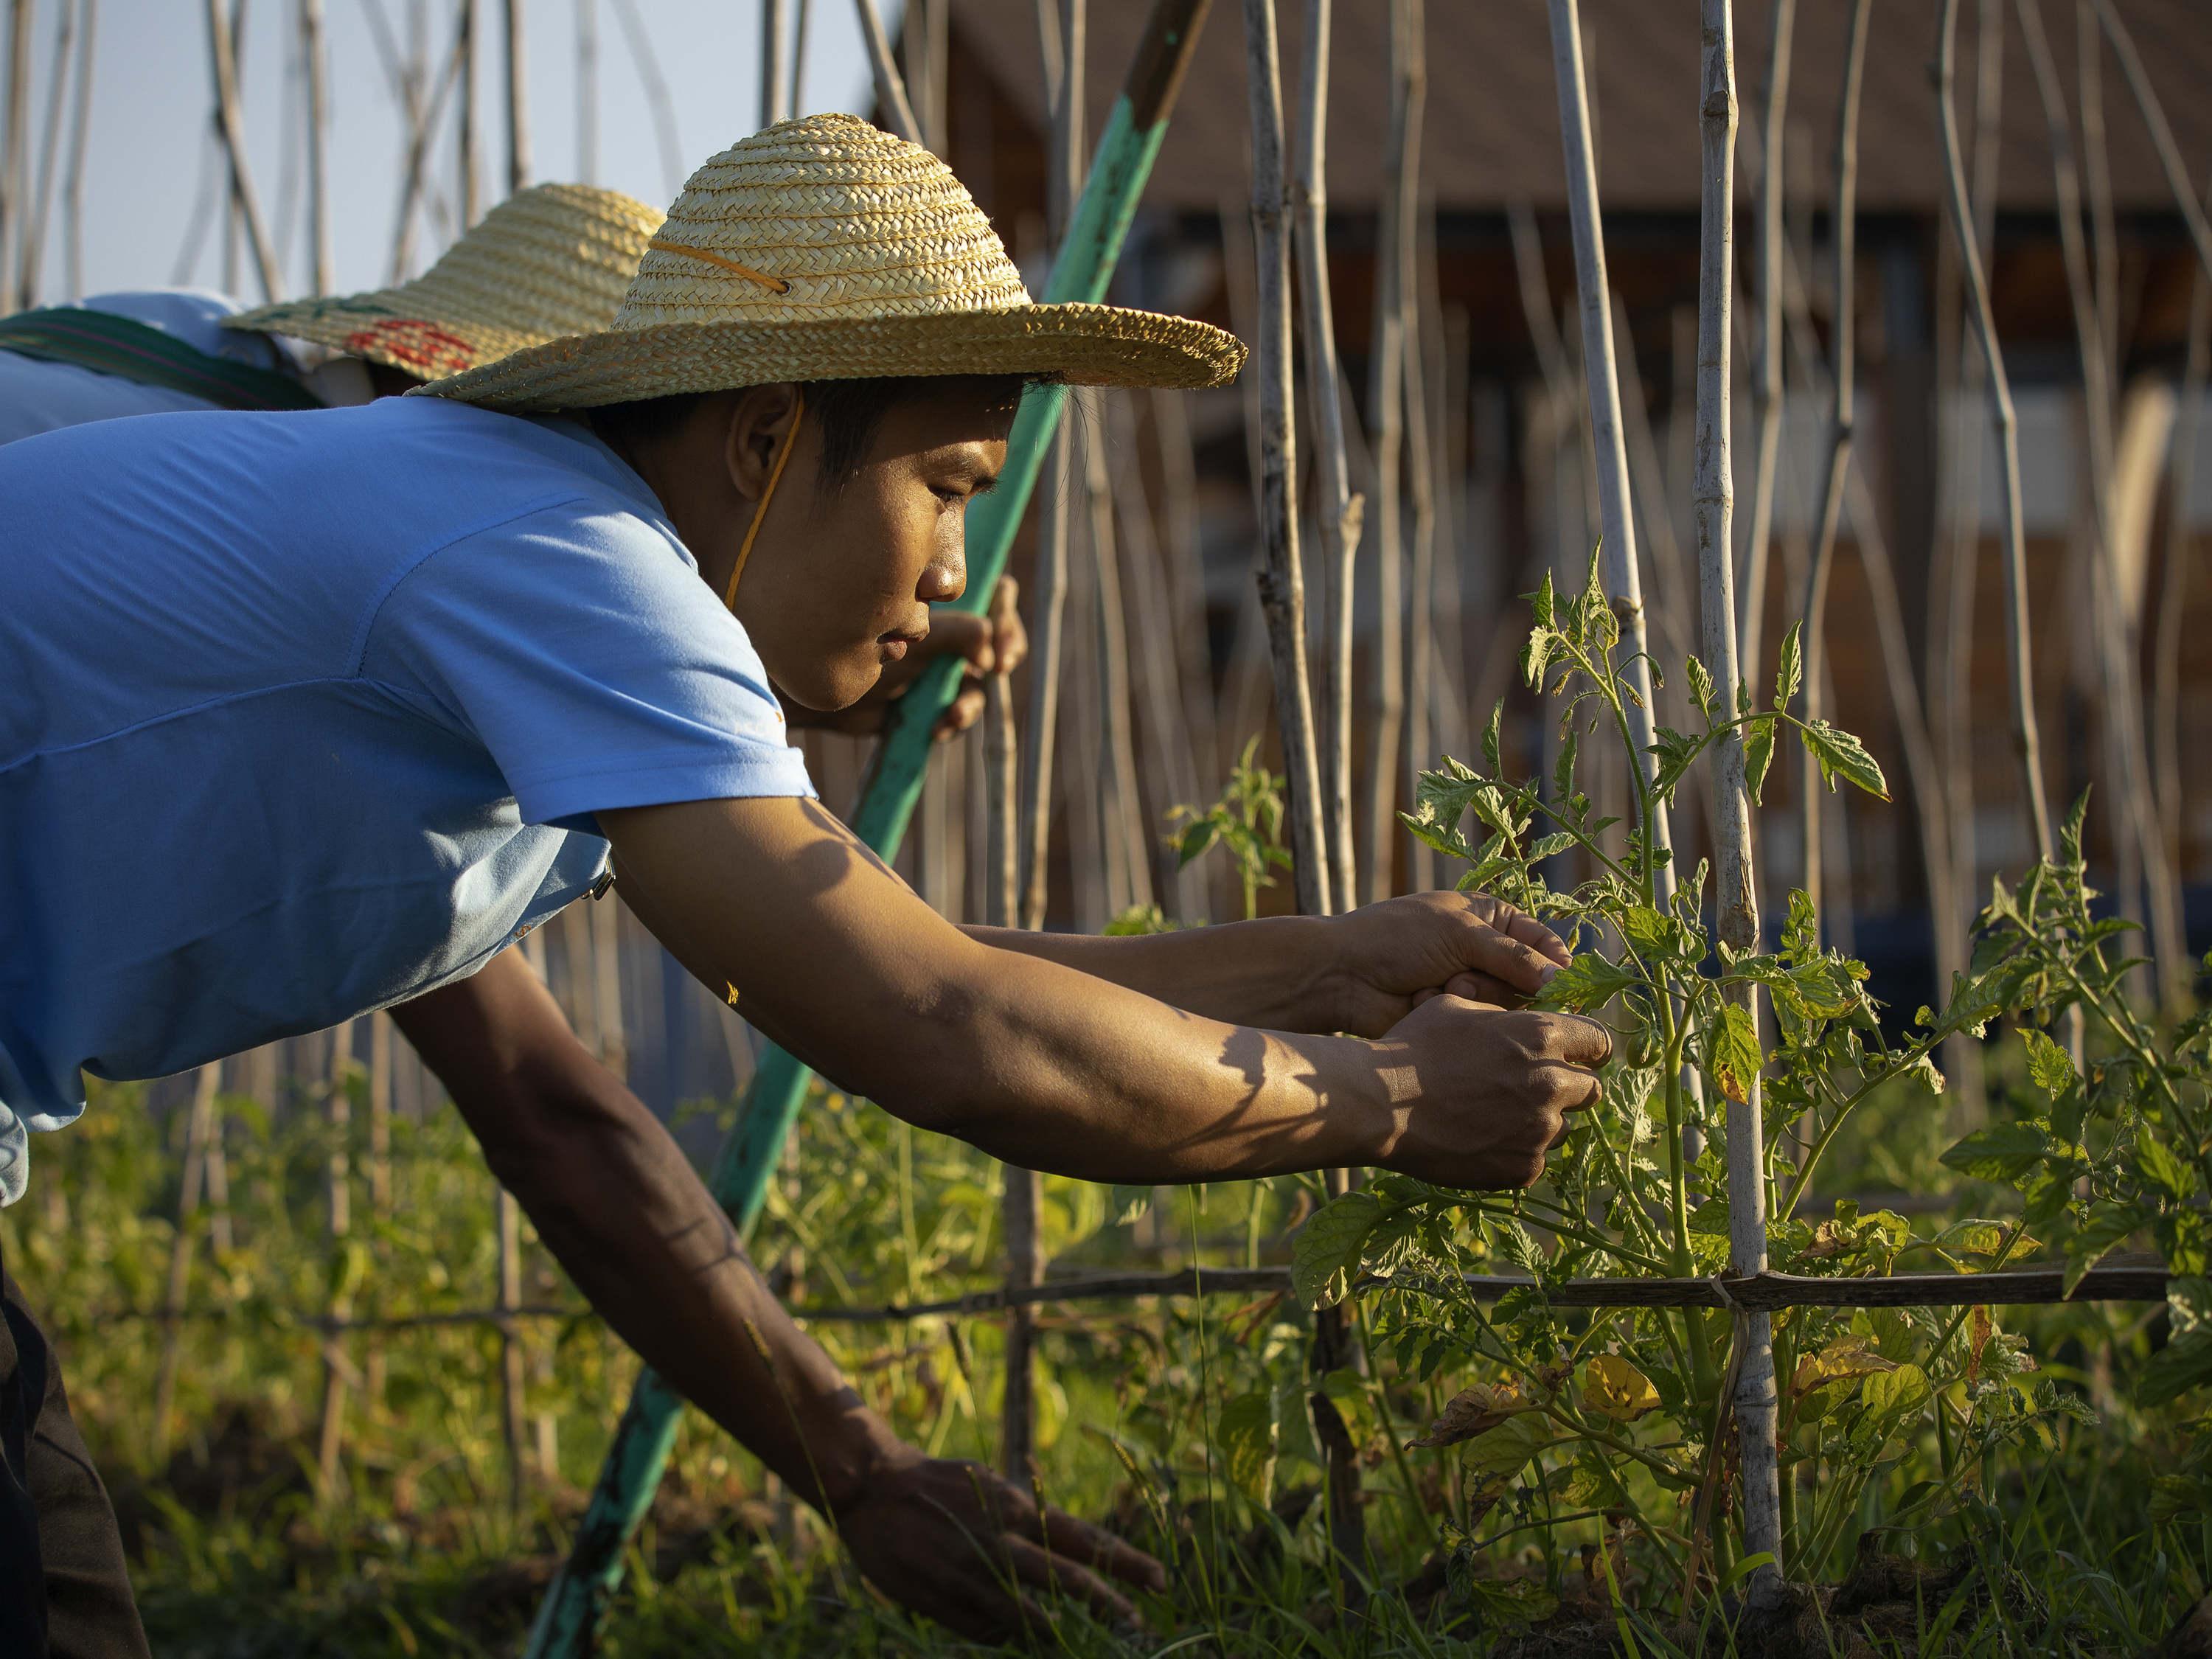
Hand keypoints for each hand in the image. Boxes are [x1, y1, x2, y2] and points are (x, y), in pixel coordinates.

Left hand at [785, 574, 1026, 740]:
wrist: (828, 691)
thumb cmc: (866, 649)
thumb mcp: (916, 637)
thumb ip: (955, 633)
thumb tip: (990, 641)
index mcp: (948, 617)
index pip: (995, 612)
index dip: (1008, 629)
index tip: (1001, 656)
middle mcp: (950, 644)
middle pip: (996, 651)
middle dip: (999, 665)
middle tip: (994, 675)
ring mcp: (942, 677)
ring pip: (978, 691)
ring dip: (971, 705)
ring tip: (951, 716)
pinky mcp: (931, 707)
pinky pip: (956, 719)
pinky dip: (951, 725)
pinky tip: (934, 730)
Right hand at [834, 1449, 1164, 1639]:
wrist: (873, 1490)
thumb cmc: (938, 1484)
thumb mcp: (989, 1485)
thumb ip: (1026, 1519)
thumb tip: (1064, 1550)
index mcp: (1017, 1506)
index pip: (1083, 1538)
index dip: (1124, 1561)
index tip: (1160, 1579)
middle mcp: (1002, 1539)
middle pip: (1068, 1578)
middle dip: (1109, 1604)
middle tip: (1140, 1624)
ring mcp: (973, 1575)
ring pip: (1032, 1615)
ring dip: (1064, 1635)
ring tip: (1088, 1648)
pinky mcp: (947, 1601)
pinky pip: (991, 1630)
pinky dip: (1013, 1637)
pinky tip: (1030, 1641)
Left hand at [1322, 891, 1572, 1037]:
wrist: (1343, 975)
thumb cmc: (1397, 939)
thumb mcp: (1460, 933)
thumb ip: (1514, 957)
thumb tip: (1560, 981)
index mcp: (1491, 918)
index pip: (1543, 942)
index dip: (1554, 963)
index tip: (1559, 982)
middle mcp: (1486, 952)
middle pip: (1531, 981)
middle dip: (1500, 980)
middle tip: (1466, 974)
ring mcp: (1471, 987)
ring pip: (1507, 1006)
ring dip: (1474, 995)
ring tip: (1440, 985)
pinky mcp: (1456, 1017)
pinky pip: (1479, 1024)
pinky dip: (1455, 1012)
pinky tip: (1424, 1002)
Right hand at [1370, 995, 1610, 1188]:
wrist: (1382, 1106)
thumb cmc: (1414, 1048)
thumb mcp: (1458, 1007)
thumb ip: (1504, 1015)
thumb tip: (1522, 1022)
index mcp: (1542, 1036)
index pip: (1599, 1042)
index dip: (1586, 1048)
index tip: (1573, 1055)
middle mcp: (1552, 1083)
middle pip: (1591, 1089)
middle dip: (1569, 1086)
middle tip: (1530, 1088)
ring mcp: (1540, 1130)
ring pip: (1563, 1127)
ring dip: (1541, 1120)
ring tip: (1495, 1115)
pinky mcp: (1524, 1168)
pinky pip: (1535, 1158)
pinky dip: (1516, 1151)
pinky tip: (1480, 1138)